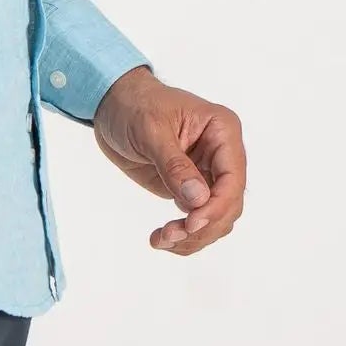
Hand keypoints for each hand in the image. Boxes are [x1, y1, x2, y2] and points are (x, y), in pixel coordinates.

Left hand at [92, 67, 245, 256]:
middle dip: (203, 226)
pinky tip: (162, 239)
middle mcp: (221, 154)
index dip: (216, 206)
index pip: (232, 178)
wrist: (113, 106)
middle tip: (170, 235)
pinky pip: (198, 220)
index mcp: (222, 130)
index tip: (191, 224)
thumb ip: (174, 164)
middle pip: (228, 204)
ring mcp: (207, 173)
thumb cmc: (134, 105)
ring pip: (216, 218)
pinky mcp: (191, 189)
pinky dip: (184, 235)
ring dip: (193, 237)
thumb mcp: (151, 129)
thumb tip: (199, 199)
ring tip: (161, 240)